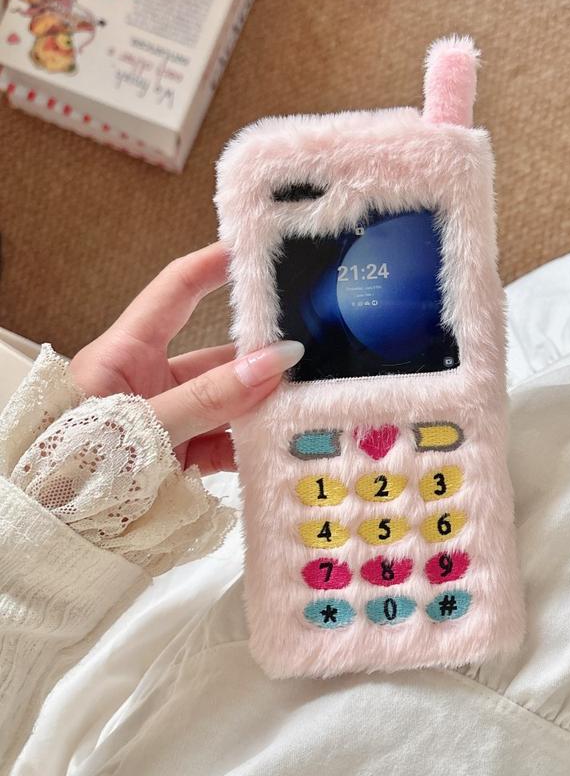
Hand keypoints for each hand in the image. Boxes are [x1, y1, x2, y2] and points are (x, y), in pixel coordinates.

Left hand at [69, 243, 303, 473]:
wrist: (52, 529)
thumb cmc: (73, 462)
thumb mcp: (142, 423)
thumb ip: (209, 397)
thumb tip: (274, 361)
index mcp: (125, 353)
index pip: (175, 292)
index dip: (213, 266)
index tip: (255, 252)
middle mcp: (149, 381)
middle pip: (215, 358)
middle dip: (257, 360)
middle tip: (306, 357)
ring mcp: (168, 420)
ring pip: (226, 403)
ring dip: (258, 409)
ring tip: (301, 407)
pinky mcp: (178, 456)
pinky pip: (222, 443)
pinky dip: (247, 447)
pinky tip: (275, 448)